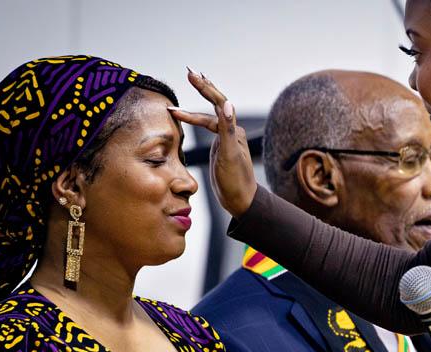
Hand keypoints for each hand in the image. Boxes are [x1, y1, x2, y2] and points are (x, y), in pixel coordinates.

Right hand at [169, 69, 256, 215]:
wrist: (241, 201)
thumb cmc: (236, 181)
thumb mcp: (229, 155)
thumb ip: (227, 129)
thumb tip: (227, 104)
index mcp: (234, 131)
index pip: (219, 103)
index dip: (205, 89)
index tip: (190, 76)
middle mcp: (232, 131)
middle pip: (217, 104)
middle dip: (203, 87)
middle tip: (189, 71)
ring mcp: (226, 139)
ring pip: (211, 114)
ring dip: (201, 99)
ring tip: (193, 82)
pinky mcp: (220, 148)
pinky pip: (208, 126)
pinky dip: (198, 118)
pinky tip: (192, 115)